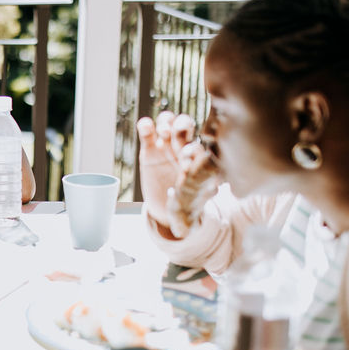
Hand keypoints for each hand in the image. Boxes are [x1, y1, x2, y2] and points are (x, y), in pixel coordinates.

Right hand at [137, 112, 218, 236]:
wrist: (165, 206)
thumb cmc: (182, 209)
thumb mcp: (184, 217)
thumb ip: (183, 220)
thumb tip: (180, 226)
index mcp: (200, 167)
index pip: (203, 152)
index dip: (197, 152)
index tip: (187, 160)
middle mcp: (186, 153)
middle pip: (189, 131)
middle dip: (184, 128)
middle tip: (177, 133)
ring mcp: (168, 148)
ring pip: (171, 125)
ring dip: (168, 122)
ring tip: (162, 130)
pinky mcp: (150, 148)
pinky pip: (149, 131)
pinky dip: (147, 126)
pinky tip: (145, 127)